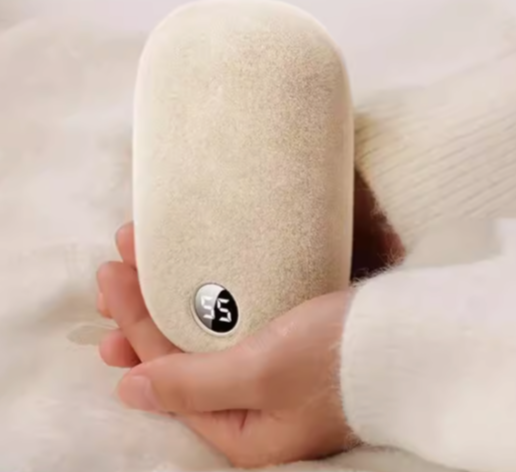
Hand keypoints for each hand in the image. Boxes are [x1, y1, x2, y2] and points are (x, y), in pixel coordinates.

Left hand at [97, 224, 358, 467]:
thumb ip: (193, 385)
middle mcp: (247, 410)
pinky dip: (197, 308)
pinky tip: (179, 290)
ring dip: (162, 307)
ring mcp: (264, 380)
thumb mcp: (262, 374)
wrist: (410, 342)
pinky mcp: (281, 352)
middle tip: (114, 275)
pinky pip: (222, 333)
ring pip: (196, 343)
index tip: (111, 275)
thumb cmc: (338, 359)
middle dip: (139, 315)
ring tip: (132, 276)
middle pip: (175, 360)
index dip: (132, 323)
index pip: (166, 372)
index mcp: (239, 431)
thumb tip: (130, 390)